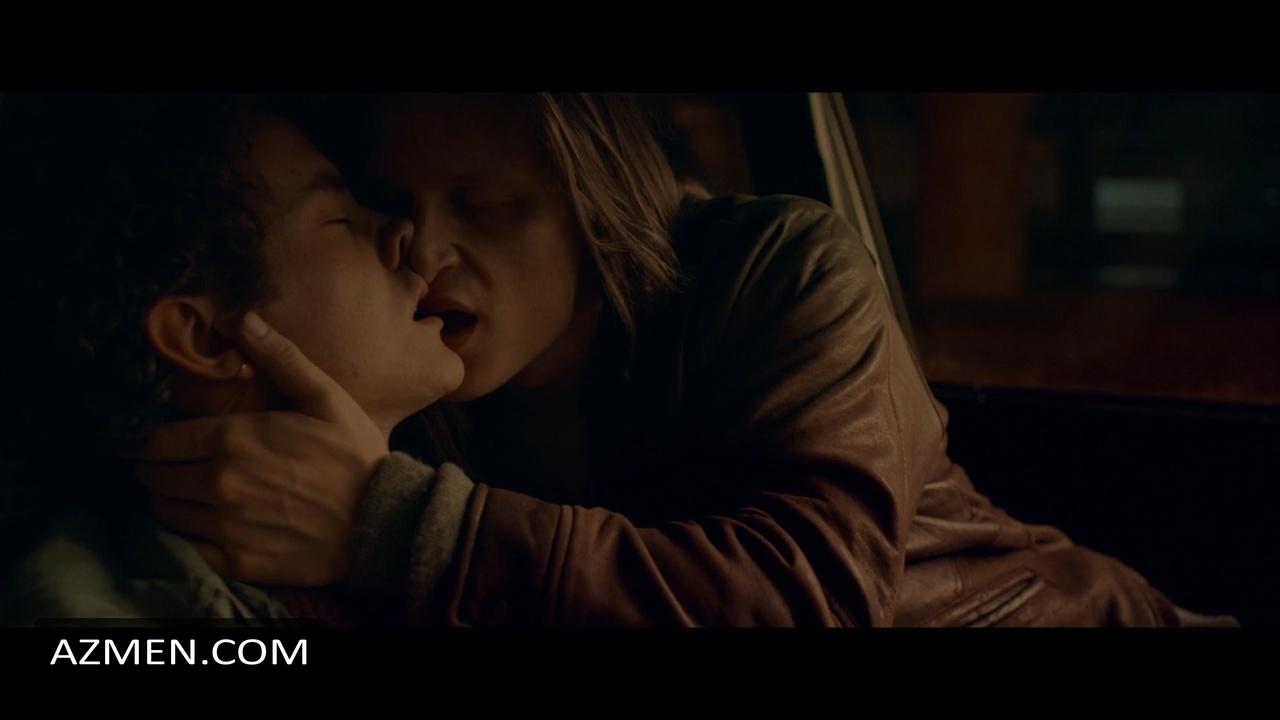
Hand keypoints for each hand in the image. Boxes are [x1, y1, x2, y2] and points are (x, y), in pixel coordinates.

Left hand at [136, 311, 388, 585]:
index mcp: (231, 439)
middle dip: (161, 470)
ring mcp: (225, 527)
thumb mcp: (326, 397)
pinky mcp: (237, 561)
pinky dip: (195, 537)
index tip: (171, 441)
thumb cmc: (356, 455)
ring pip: (166, 514)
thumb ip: (279, 358)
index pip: (155, 443)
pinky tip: (219, 525)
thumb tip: (243, 318)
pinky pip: (190, 548)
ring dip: (174, 502)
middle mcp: (218, 483)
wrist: (384, 520)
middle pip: (153, 479)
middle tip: (183, 467)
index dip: (157, 441)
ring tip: (198, 495)